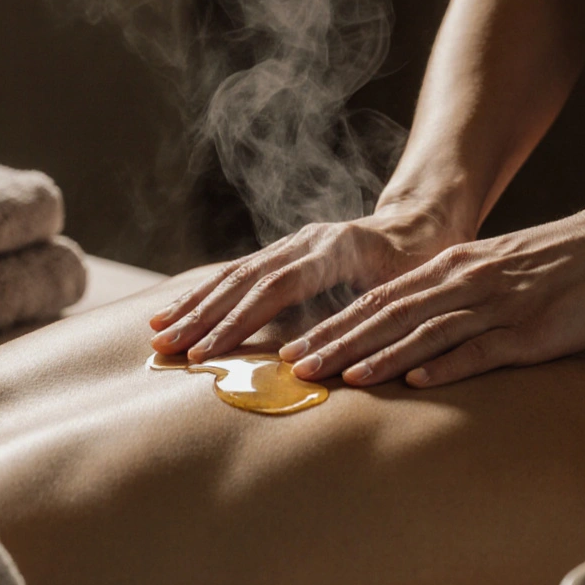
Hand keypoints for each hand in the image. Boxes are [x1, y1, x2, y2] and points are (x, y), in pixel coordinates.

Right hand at [149, 205, 463, 360]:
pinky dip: (207, 293)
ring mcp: (295, 243)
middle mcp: (308, 241)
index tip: (205, 354)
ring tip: (158, 332)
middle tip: (165, 348)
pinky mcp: (287, 250)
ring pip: (235, 273)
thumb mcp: (404, 294)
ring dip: (195, 305)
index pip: (273, 289)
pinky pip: (241, 271)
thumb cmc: (422, 269)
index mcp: (334, 250)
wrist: (426, 224)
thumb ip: (363, 320)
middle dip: (201, 317)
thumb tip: (318, 360)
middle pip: (244, 280)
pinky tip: (179, 310)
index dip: (237, 322)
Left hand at [276, 214, 584, 387]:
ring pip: (423, 331)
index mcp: (454, 268)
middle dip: (336, 342)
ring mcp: (497, 304)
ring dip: (376, 355)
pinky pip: (479, 348)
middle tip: (293, 368)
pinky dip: (443, 365)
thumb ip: (459, 295)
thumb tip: (420, 329)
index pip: (380, 300)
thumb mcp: (499, 272)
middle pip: (387, 315)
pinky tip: (412, 382)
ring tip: (336, 378)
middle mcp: (466, 282)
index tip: (295, 348)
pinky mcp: (530, 328)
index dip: (334, 325)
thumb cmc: (562, 263)